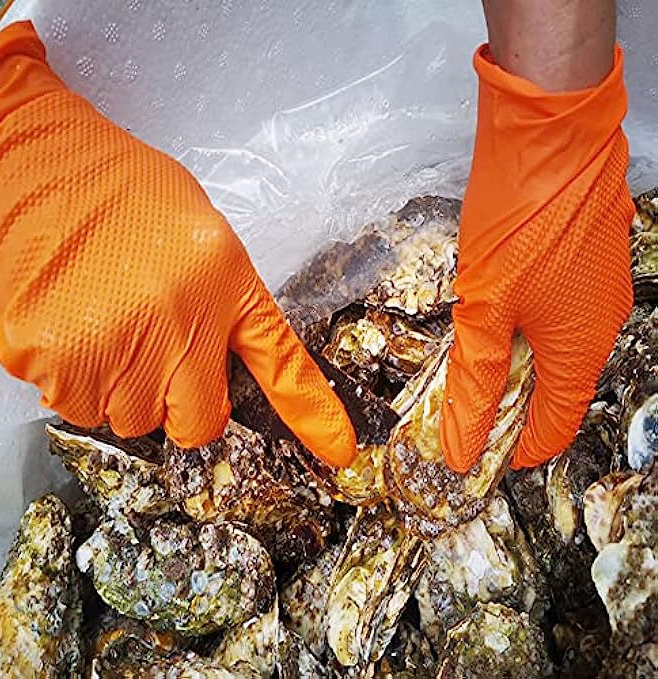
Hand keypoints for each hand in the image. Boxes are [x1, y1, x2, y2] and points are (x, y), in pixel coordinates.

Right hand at [0, 21, 356, 466]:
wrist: (30, 164)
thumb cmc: (121, 194)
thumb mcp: (200, 239)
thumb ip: (219, 306)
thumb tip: (215, 366)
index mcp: (224, 286)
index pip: (281, 364)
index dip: (312, 414)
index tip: (338, 450)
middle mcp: (178, 326)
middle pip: (195, 424)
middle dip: (178, 403)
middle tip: (152, 352)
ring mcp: (114, 348)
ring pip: (128, 420)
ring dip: (120, 388)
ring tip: (101, 323)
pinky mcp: (49, 360)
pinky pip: (71, 404)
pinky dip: (69, 378)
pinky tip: (66, 325)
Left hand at [439, 40, 633, 472]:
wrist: (551, 135)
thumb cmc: (521, 221)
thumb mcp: (484, 310)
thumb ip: (473, 382)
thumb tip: (459, 446)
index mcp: (580, 349)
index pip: (555, 423)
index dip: (520, 446)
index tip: (483, 453)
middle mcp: (599, 326)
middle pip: (555, 390)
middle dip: (509, 406)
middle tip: (464, 407)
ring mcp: (596, 292)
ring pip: (553, 352)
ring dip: (512, 366)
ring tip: (468, 363)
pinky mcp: (584, 264)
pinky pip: (556, 318)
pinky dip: (522, 332)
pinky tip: (491, 320)